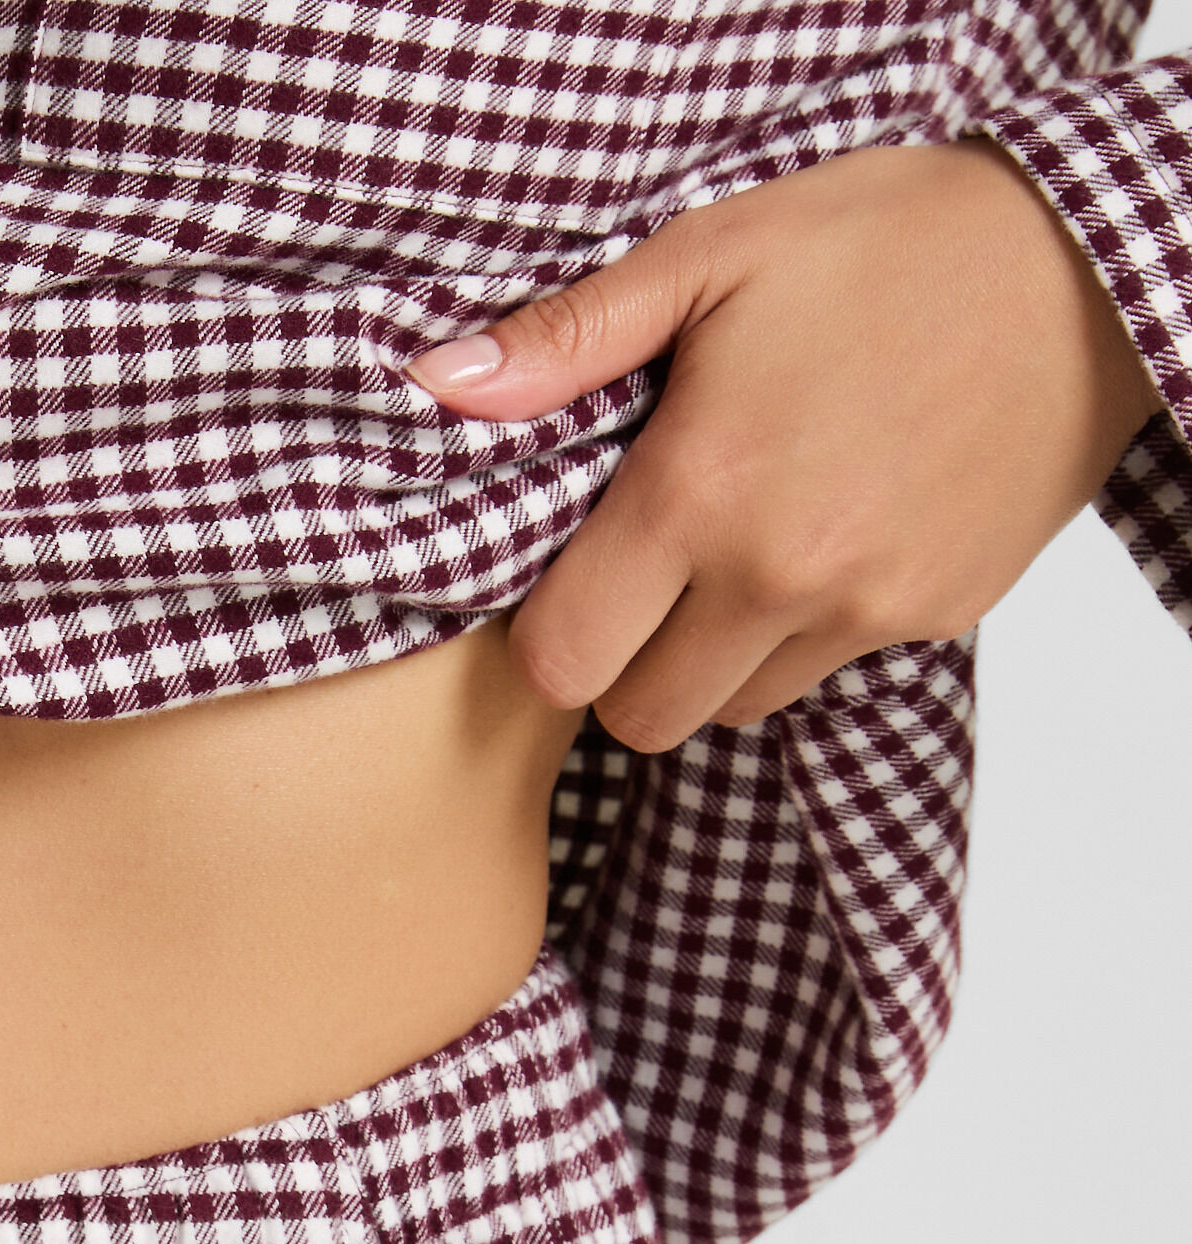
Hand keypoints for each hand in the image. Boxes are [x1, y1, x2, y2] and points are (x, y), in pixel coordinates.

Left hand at [407, 140, 1161, 751]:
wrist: (1087, 264)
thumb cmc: (892, 243)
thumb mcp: (715, 251)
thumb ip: (571, 340)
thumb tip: (440, 387)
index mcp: (700, 493)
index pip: (561, 661)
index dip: (552, 634)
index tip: (573, 581)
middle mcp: (778, 573)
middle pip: (641, 717)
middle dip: (627, 666)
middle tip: (650, 580)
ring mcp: (863, 608)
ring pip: (733, 708)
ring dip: (716, 658)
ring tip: (745, 549)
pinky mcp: (932, 618)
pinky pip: (828, 672)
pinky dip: (809, 632)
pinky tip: (832, 534)